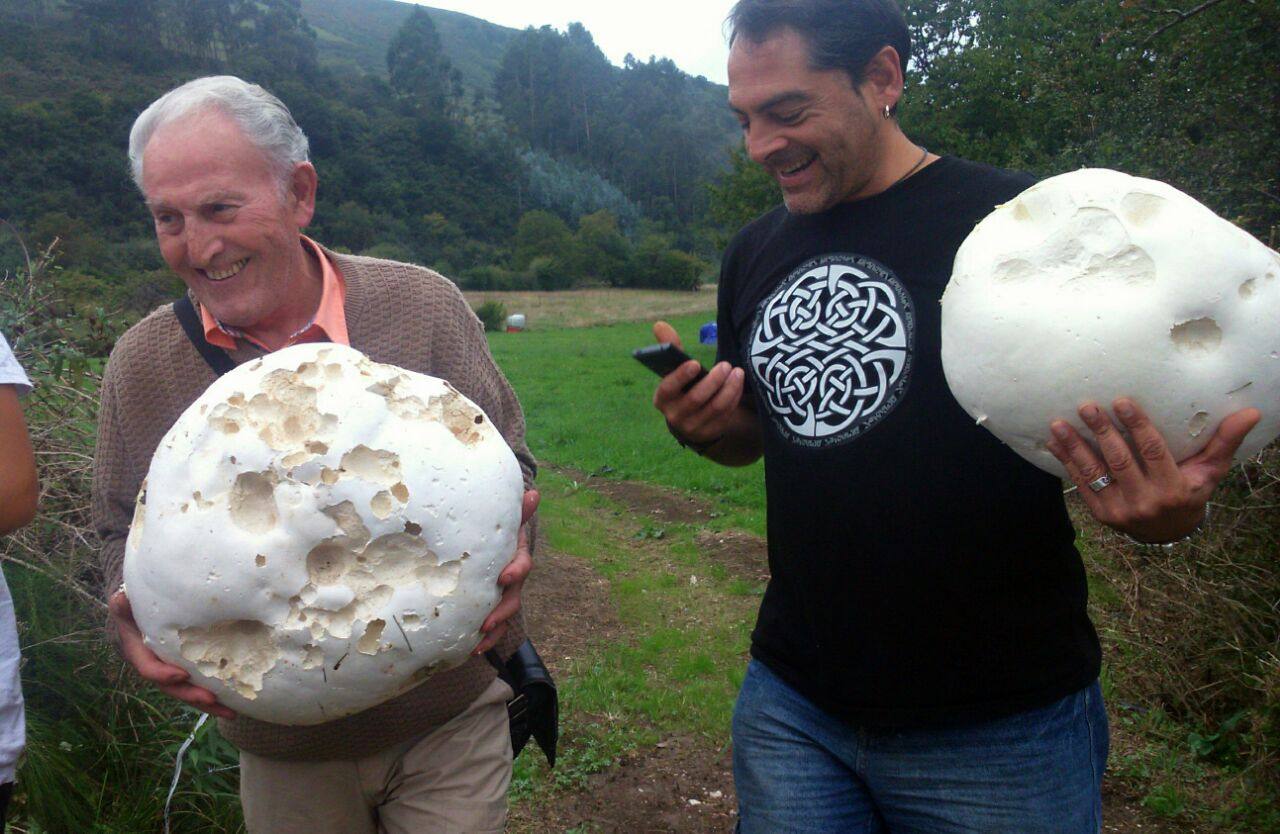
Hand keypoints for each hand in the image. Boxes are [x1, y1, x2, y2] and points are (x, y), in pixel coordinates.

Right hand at [109, 590, 235, 718]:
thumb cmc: (135, 603)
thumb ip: (122, 604)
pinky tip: (236, 700)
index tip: (182, 675)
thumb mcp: (124, 602)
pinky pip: (199, 681)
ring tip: (231, 711)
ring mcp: (171, 668)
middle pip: (171, 687)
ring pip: (187, 690)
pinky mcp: (187, 666)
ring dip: (208, 703)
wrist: (142, 607)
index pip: (148, 668)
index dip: (163, 674)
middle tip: (212, 700)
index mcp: (138, 652)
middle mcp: (155, 665)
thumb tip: (121, 599)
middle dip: (191, 696)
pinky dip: (216, 691)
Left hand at [474, 488, 538, 654]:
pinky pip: (492, 626)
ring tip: (477, 645)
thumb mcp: (508, 521)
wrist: (497, 542)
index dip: (515, 572)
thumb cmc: (499, 531)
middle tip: (486, 622)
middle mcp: (514, 581)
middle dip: (501, 612)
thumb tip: (533, 493)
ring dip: (492, 632)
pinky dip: (484, 639)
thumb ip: (519, 510)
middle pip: (513, 599)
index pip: (522, 566)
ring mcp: (504, 596)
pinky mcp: (492, 606)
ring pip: (504, 618)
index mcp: (517, 558)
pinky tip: (469, 649)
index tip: (504, 577)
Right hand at [651, 321, 744, 445]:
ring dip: (729, 388)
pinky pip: (725, 414)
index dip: (681, 376)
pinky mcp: (711, 432)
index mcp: (662, 399)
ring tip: (737, 372)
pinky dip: (733, 398)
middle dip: (713, 381)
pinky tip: (738, 384)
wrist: (691, 419)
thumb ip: (670, 348)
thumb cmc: (684, 387)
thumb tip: (660, 324)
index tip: (695, 363)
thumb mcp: (675, 371)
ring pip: (715, 407)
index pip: (668, 389)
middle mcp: (674, 416)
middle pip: (696, 399)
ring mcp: (693, 427)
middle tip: (726, 365)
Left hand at [1045, 398, 1260, 542]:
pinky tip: (1054, 441)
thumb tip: (1251, 412)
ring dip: (1075, 447)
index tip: (1122, 401)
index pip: (1153, 452)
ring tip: (1059, 423)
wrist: (1168, 532)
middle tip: (1086, 405)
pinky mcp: (1101, 515)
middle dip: (1101, 431)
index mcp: (1173, 489)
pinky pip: (1080, 485)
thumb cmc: (1191, 491)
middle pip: (1119, 460)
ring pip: (1094, 474)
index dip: (1137, 426)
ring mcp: (1120, 511)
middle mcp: (1145, 502)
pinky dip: (1066, 462)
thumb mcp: (1210, 470)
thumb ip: (1224, 441)